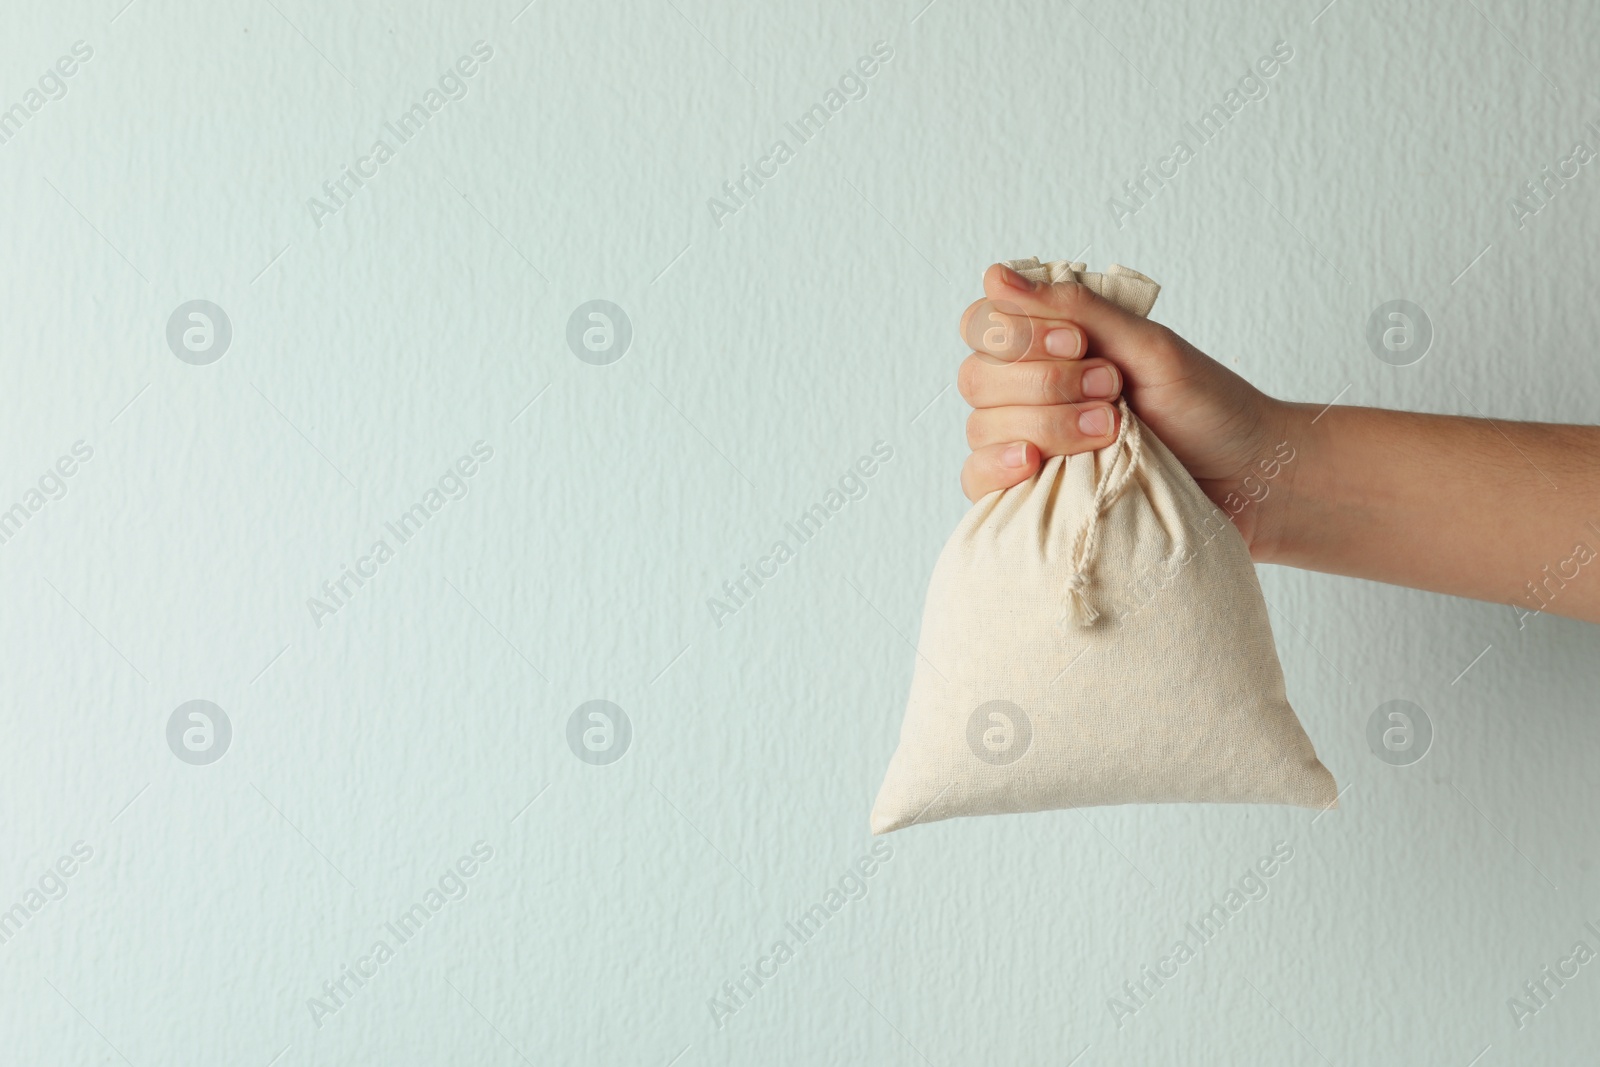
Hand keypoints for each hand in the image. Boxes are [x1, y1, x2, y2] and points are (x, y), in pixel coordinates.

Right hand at [957, 263, 1296, 551]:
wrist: (1247, 480)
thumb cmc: (1208, 407)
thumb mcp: (1148, 346)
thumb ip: (1075, 308)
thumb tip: (997, 276)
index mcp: (1052, 344)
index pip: (984, 323)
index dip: (1020, 336)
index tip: (1080, 345)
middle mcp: (1029, 389)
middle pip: (977, 376)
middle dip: (1045, 383)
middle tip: (1112, 392)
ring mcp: (1025, 442)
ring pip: (980, 425)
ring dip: (1046, 425)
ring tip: (1111, 432)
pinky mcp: (1030, 493)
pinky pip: (976, 478)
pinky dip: (999, 467)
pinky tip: (1035, 465)